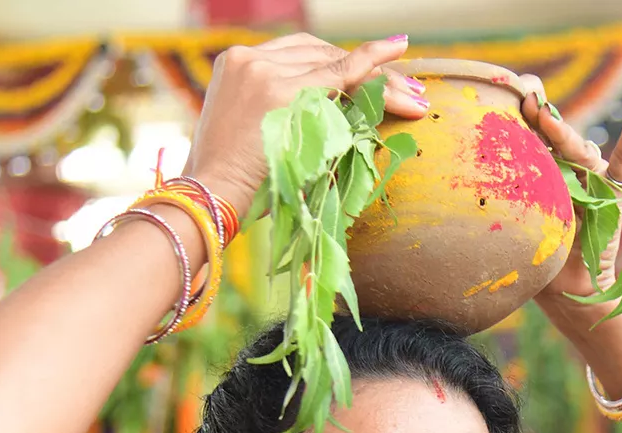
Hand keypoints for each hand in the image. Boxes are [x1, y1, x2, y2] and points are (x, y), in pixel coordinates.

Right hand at [183, 33, 429, 216]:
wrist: (208, 197)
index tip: (370, 76)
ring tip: (414, 95)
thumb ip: (285, 118)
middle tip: (408, 90)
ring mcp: (263, 70)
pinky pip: (338, 73)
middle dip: (367, 71)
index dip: (342, 66)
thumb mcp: (257, 139)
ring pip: (334, 65)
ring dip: (379, 78)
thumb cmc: (233, 185)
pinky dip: (370, 60)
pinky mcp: (280, 89)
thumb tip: (332, 124)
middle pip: (320, 54)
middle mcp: (249, 59)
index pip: (301, 57)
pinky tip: (397, 47)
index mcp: (237, 66)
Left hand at [517, 78, 621, 319]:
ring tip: (545, 116)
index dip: (524, 109)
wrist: (563, 287)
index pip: (534, 129)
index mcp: (542, 168)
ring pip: (577, 148)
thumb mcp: (509, 217)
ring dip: (562, 133)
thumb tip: (455, 168)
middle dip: (539, 113)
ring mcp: (593, 176)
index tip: (505, 90)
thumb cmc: (530, 254)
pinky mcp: (614, 191)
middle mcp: (569, 167)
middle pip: (555, 133)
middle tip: (523, 97)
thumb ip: (499, 188)